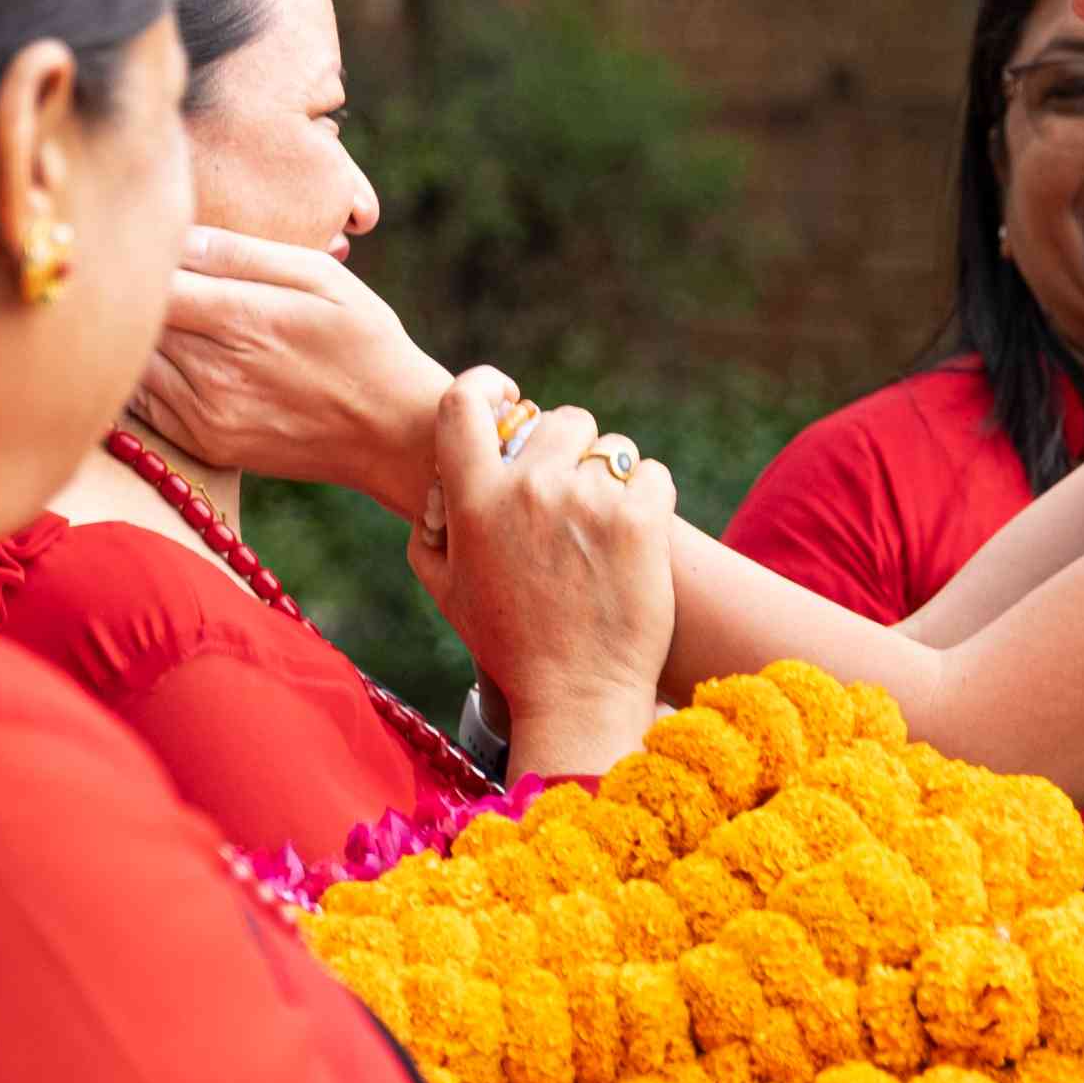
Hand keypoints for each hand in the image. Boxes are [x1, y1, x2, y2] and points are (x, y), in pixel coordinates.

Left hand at [133, 227, 453, 509]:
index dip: (141, 257)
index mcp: (243, 321)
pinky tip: (182, 355)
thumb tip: (180, 236)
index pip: (151, 281)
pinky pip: (146, 399)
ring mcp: (205, 415)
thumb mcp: (321, 278)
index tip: (148, 244)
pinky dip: (148, 373)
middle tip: (151, 272)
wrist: (391, 431)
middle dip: (138, 292)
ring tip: (174, 313)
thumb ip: (244, 253)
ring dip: (142, 334)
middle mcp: (214, 374)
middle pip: (137, 320)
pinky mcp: (203, 442)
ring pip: (135, 359)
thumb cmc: (362, 340)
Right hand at [411, 376, 677, 768]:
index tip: (508, 398)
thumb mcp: (445, 589)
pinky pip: (651, 474)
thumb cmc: (508, 644)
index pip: (464, 402)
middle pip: (560, 420)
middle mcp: (529, 489)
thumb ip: (432, 527)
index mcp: (474, 500)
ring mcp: (588, 501)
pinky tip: (635, 537)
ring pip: (612, 447)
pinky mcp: (640, 520)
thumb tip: (444, 483)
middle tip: (570, 495)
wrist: (576, 696)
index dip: (486, 386)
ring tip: (602, 529)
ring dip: (610, 477)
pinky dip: (648, 498)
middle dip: (569, 449)